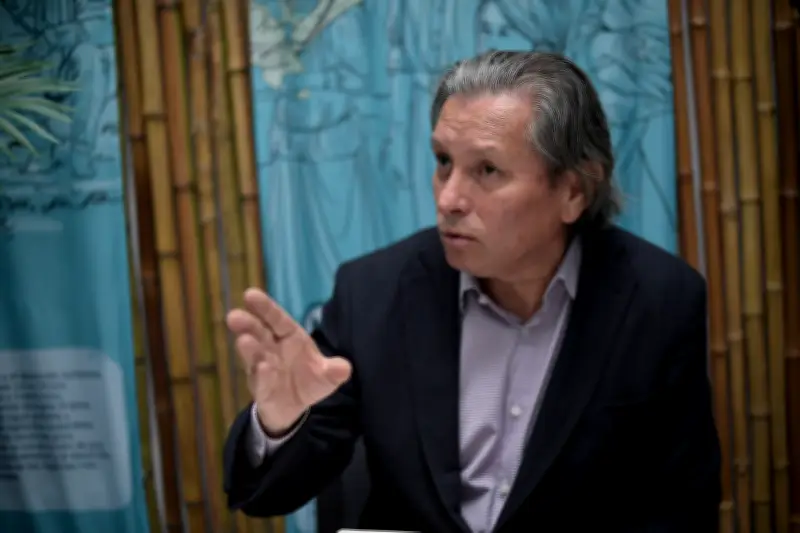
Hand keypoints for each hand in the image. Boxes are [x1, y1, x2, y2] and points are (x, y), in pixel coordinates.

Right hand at [226, 288, 351, 435]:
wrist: (294, 408)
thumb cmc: (307, 381)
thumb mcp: (326, 375)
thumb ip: (333, 370)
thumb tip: (344, 368)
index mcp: (289, 337)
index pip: (276, 319)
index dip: (265, 308)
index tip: (250, 294)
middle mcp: (272, 349)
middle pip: (259, 333)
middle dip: (248, 324)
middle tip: (234, 316)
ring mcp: (262, 368)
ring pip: (254, 356)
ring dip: (249, 348)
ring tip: (243, 340)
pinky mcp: (261, 389)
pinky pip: (261, 381)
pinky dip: (262, 375)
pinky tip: (262, 368)